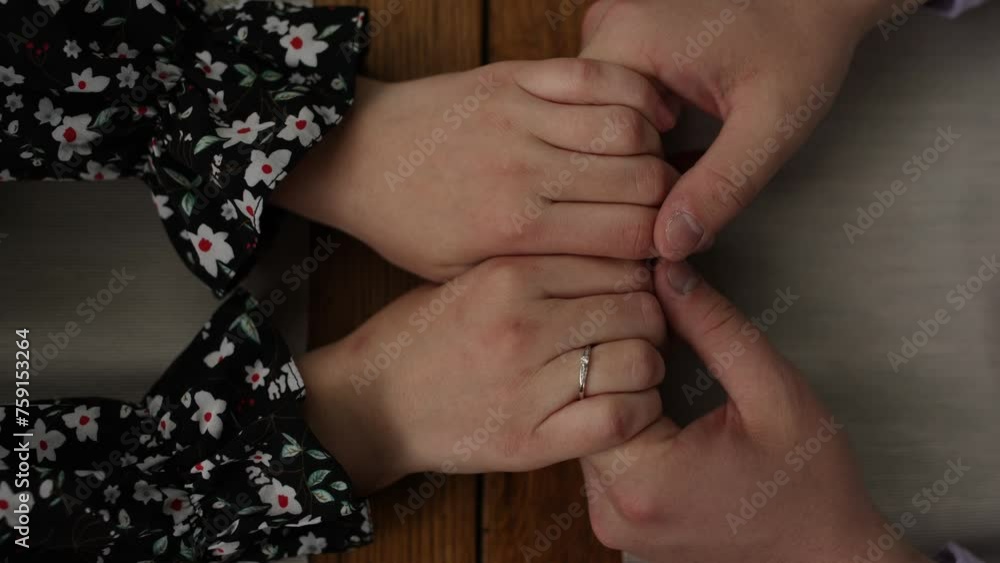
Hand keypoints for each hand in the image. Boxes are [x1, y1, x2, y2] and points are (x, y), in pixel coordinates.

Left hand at [275, 59, 678, 280]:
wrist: (357, 156)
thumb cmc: (409, 225)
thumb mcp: (465, 274)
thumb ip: (541, 271)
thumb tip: (618, 269)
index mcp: (514, 229)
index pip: (629, 236)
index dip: (657, 245)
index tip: (654, 248)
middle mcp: (524, 169)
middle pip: (643, 181)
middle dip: (665, 200)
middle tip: (658, 209)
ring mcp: (520, 114)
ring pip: (631, 127)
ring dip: (654, 149)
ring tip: (645, 166)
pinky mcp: (515, 76)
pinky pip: (599, 75)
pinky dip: (635, 95)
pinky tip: (640, 117)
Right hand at [298, 256, 665, 494]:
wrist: (372, 403)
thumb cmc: (424, 335)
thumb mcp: (473, 277)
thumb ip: (542, 265)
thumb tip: (621, 260)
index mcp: (510, 274)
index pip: (617, 262)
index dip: (639, 277)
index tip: (634, 291)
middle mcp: (523, 326)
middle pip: (637, 309)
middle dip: (651, 319)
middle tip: (640, 330)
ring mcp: (527, 386)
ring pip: (639, 362)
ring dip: (649, 365)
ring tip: (633, 367)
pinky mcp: (530, 441)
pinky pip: (619, 419)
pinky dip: (638, 410)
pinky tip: (627, 404)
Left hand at [578, 262, 931, 562]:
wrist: (825, 556)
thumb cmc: (809, 482)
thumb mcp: (773, 391)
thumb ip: (714, 327)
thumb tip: (665, 271)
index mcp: (646, 481)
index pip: (594, 383)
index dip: (623, 343)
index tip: (659, 327)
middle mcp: (613, 510)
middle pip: (583, 407)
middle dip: (617, 365)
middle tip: (659, 340)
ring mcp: (611, 522)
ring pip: (586, 428)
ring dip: (617, 394)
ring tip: (662, 374)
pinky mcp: (616, 523)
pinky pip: (601, 456)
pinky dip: (623, 424)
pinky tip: (658, 407)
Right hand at [580, 0, 899, 260]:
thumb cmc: (802, 44)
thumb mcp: (771, 124)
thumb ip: (722, 185)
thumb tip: (669, 244)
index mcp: (628, 38)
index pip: (591, 141)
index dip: (631, 183)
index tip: (677, 190)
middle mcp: (605, 27)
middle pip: (584, 132)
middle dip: (630, 168)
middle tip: (684, 181)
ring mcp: (609, 29)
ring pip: (592, 121)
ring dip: (631, 151)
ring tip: (680, 155)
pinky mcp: (620, 38)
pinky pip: (605, 102)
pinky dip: (633, 129)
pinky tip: (671, 136)